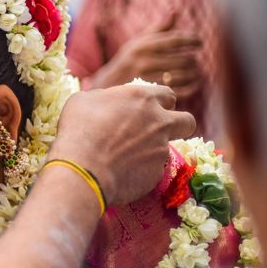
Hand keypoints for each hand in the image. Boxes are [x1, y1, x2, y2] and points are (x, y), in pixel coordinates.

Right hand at [51, 83, 194, 204]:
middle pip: (187, 121)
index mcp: (143, 98)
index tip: (151, 108)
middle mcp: (159, 122)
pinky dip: (140, 169)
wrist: (82, 169)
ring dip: (152, 149)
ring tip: (125, 156)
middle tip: (160, 130)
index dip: (161, 102)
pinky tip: (120, 171)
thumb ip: (105, 98)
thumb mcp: (84, 100)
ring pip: (167, 147)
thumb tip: (107, 103)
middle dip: (180, 125)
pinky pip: (153, 169)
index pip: (168, 94)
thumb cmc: (78, 129)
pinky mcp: (157, 173)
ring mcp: (161, 149)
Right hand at [90, 13, 201, 99]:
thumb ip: (158, 29)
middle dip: (193, 60)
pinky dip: (192, 87)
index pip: (176, 40)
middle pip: (184, 59)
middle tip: (193, 61)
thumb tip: (175, 12)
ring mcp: (147, 80)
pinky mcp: (152, 96)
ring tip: (195, 72)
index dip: (192, 40)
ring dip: (194, 74)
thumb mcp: (137, 43)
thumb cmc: (127, 62)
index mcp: (142, 47)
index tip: (199, 43)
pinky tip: (192, 84)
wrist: (106, 87)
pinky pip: (182, 91)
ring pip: (185, 76)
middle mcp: (144, 62)